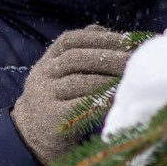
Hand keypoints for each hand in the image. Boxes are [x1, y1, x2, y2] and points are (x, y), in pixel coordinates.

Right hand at [11, 25, 128, 164]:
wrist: (31, 136)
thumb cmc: (58, 101)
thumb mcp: (61, 74)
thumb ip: (79, 52)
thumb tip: (104, 29)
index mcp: (47, 60)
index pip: (71, 40)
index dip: (100, 38)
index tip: (127, 40)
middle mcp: (42, 74)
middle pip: (76, 58)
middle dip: (109, 56)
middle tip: (135, 60)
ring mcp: (44, 96)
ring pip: (79, 81)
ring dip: (108, 79)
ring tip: (130, 78)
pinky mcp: (52, 118)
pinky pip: (79, 106)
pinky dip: (101, 100)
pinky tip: (118, 99)